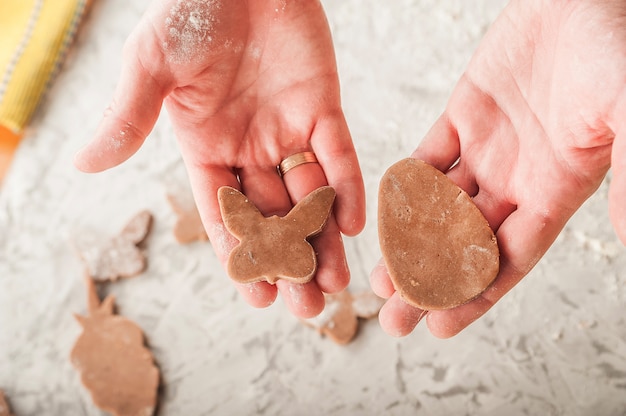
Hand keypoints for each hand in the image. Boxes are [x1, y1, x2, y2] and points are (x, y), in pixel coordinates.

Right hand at [75, 0, 365, 317]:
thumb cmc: (190, 11)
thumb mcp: (151, 66)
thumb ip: (128, 118)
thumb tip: (82, 164)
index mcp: (205, 148)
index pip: (222, 213)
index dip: (239, 256)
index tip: (257, 296)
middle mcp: (249, 148)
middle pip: (271, 218)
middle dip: (287, 262)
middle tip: (305, 309)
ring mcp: (288, 131)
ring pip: (308, 197)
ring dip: (322, 239)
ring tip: (334, 284)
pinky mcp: (323, 108)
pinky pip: (338, 156)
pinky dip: (345, 188)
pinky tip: (350, 224)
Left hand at [371, 0, 625, 336]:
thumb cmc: (619, 47)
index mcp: (557, 189)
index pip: (510, 257)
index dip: (476, 294)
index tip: (440, 326)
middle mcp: (518, 177)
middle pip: (466, 243)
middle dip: (430, 282)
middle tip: (392, 317)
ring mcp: (489, 147)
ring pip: (439, 208)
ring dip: (408, 242)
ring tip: (377, 277)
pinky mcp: (464, 114)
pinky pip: (428, 157)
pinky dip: (406, 185)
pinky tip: (382, 212)